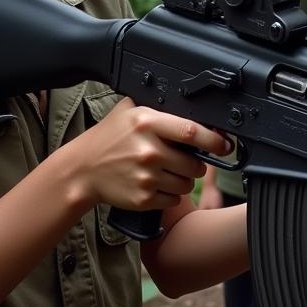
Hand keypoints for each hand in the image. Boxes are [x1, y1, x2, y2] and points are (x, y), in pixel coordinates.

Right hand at [66, 98, 231, 211]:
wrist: (82, 170)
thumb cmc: (107, 138)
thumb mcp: (129, 110)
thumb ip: (158, 106)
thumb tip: (193, 109)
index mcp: (147, 123)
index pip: (192, 132)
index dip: (213, 140)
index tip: (224, 145)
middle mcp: (149, 150)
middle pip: (195, 163)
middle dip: (197, 164)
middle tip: (186, 160)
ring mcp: (146, 177)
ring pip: (187, 184)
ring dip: (185, 180)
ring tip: (168, 172)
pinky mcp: (143, 198)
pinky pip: (174, 199)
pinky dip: (171, 194)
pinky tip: (157, 184)